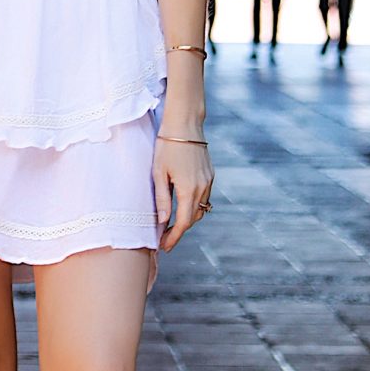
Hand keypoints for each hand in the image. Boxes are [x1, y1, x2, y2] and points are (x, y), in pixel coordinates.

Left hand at [153, 136, 213, 250]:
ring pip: (201, 208)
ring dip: (188, 219)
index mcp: (189, 189)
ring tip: (172, 225)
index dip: (174, 237)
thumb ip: (162, 199)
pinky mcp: (210, 174)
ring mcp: (209, 180)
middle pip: (194, 218)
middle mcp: (203, 187)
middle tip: (165, 239)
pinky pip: (204, 196)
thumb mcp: (159, 173)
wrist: (184, 124)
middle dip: (180, 231)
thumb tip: (163, 222)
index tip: (164, 246)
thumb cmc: (167, 146)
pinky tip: (182, 206)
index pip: (183, 222)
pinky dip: (193, 205)